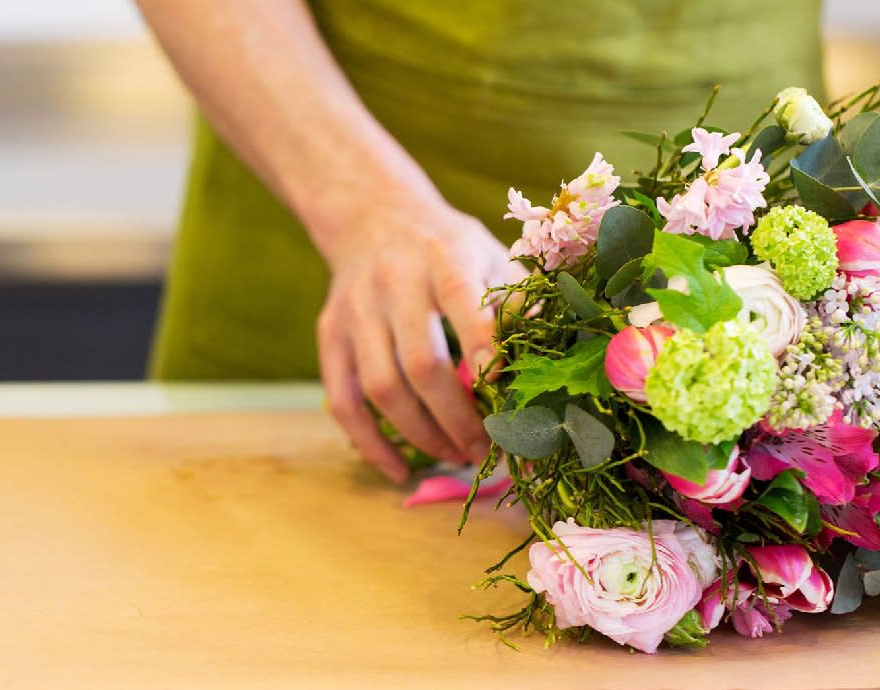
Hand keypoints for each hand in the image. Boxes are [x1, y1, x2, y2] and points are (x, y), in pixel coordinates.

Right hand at [315, 198, 525, 482]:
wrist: (374, 216)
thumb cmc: (450, 247)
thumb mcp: (490, 255)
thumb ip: (516, 303)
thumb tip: (549, 364)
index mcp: (443, 256)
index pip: (460, 300)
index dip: (481, 346)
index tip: (502, 389)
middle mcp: (393, 282)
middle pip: (420, 362)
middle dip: (456, 417)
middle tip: (486, 450)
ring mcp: (356, 311)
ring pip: (381, 388)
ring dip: (421, 435)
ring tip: (455, 457)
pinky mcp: (330, 335)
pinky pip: (343, 401)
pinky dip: (370, 443)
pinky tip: (399, 470)